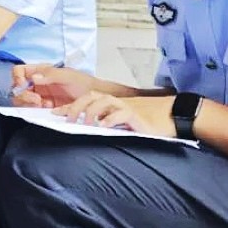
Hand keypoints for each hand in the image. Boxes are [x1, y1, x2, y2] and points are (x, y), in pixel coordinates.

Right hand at [11, 64, 96, 107]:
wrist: (95, 98)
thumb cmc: (83, 83)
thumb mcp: (67, 75)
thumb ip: (50, 75)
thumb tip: (33, 78)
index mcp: (40, 71)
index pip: (19, 71)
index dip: (17, 77)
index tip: (24, 85)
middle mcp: (37, 83)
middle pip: (17, 88)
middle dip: (23, 94)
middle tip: (36, 99)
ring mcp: (40, 95)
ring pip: (22, 99)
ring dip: (28, 103)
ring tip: (43, 104)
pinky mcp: (44, 107)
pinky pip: (32, 109)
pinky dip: (35, 110)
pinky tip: (47, 108)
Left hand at [52, 92, 175, 136]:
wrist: (173, 115)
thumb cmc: (148, 120)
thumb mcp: (123, 122)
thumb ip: (107, 123)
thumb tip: (88, 131)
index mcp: (111, 103)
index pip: (86, 101)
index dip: (69, 107)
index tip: (54, 113)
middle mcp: (116, 102)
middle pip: (91, 96)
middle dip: (76, 106)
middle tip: (67, 119)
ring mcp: (126, 107)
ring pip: (103, 101)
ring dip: (91, 111)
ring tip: (83, 123)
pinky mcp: (137, 115)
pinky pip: (121, 113)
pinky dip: (110, 119)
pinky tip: (103, 126)